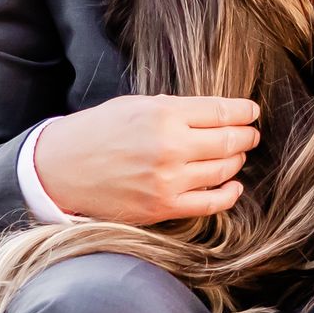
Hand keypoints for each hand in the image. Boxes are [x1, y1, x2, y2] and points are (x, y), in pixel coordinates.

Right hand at [31, 94, 261, 224]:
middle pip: (229, 141)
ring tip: (237, 155)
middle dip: (246, 136)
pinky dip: (229, 194)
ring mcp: (168, 180)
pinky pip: (210, 203)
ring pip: (223, 171)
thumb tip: (216, 113)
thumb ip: (177, 109)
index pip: (222, 111)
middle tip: (250, 134)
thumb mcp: (136, 104)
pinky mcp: (162, 207)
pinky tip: (233, 185)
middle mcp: (170, 147)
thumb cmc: (98, 131)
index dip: (244, 111)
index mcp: (164, 114)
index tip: (252, 112)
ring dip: (237, 161)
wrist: (61, 169)